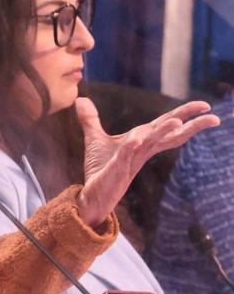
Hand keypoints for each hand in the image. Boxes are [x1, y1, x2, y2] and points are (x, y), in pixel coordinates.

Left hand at [76, 97, 218, 226]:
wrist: (92, 194)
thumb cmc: (100, 168)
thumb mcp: (94, 139)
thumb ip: (91, 119)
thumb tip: (81, 99)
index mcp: (142, 141)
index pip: (165, 125)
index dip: (185, 114)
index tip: (205, 105)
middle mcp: (141, 150)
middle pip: (169, 135)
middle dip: (190, 125)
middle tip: (212, 116)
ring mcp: (130, 160)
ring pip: (151, 144)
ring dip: (163, 132)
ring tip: (177, 121)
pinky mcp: (117, 170)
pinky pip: (125, 157)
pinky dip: (130, 147)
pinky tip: (136, 139)